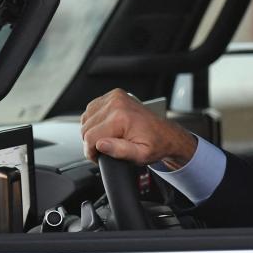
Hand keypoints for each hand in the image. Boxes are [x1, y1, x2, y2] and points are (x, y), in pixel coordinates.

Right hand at [80, 89, 196, 165]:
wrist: (166, 133)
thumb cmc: (155, 144)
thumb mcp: (140, 155)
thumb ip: (120, 151)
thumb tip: (100, 145)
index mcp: (122, 117)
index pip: (90, 137)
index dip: (91, 152)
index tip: (98, 157)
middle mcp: (117, 103)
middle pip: (86, 127)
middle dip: (91, 142)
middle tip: (105, 149)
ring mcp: (115, 97)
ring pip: (86, 118)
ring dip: (92, 131)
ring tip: (107, 138)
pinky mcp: (114, 95)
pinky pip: (92, 110)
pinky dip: (94, 120)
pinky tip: (105, 128)